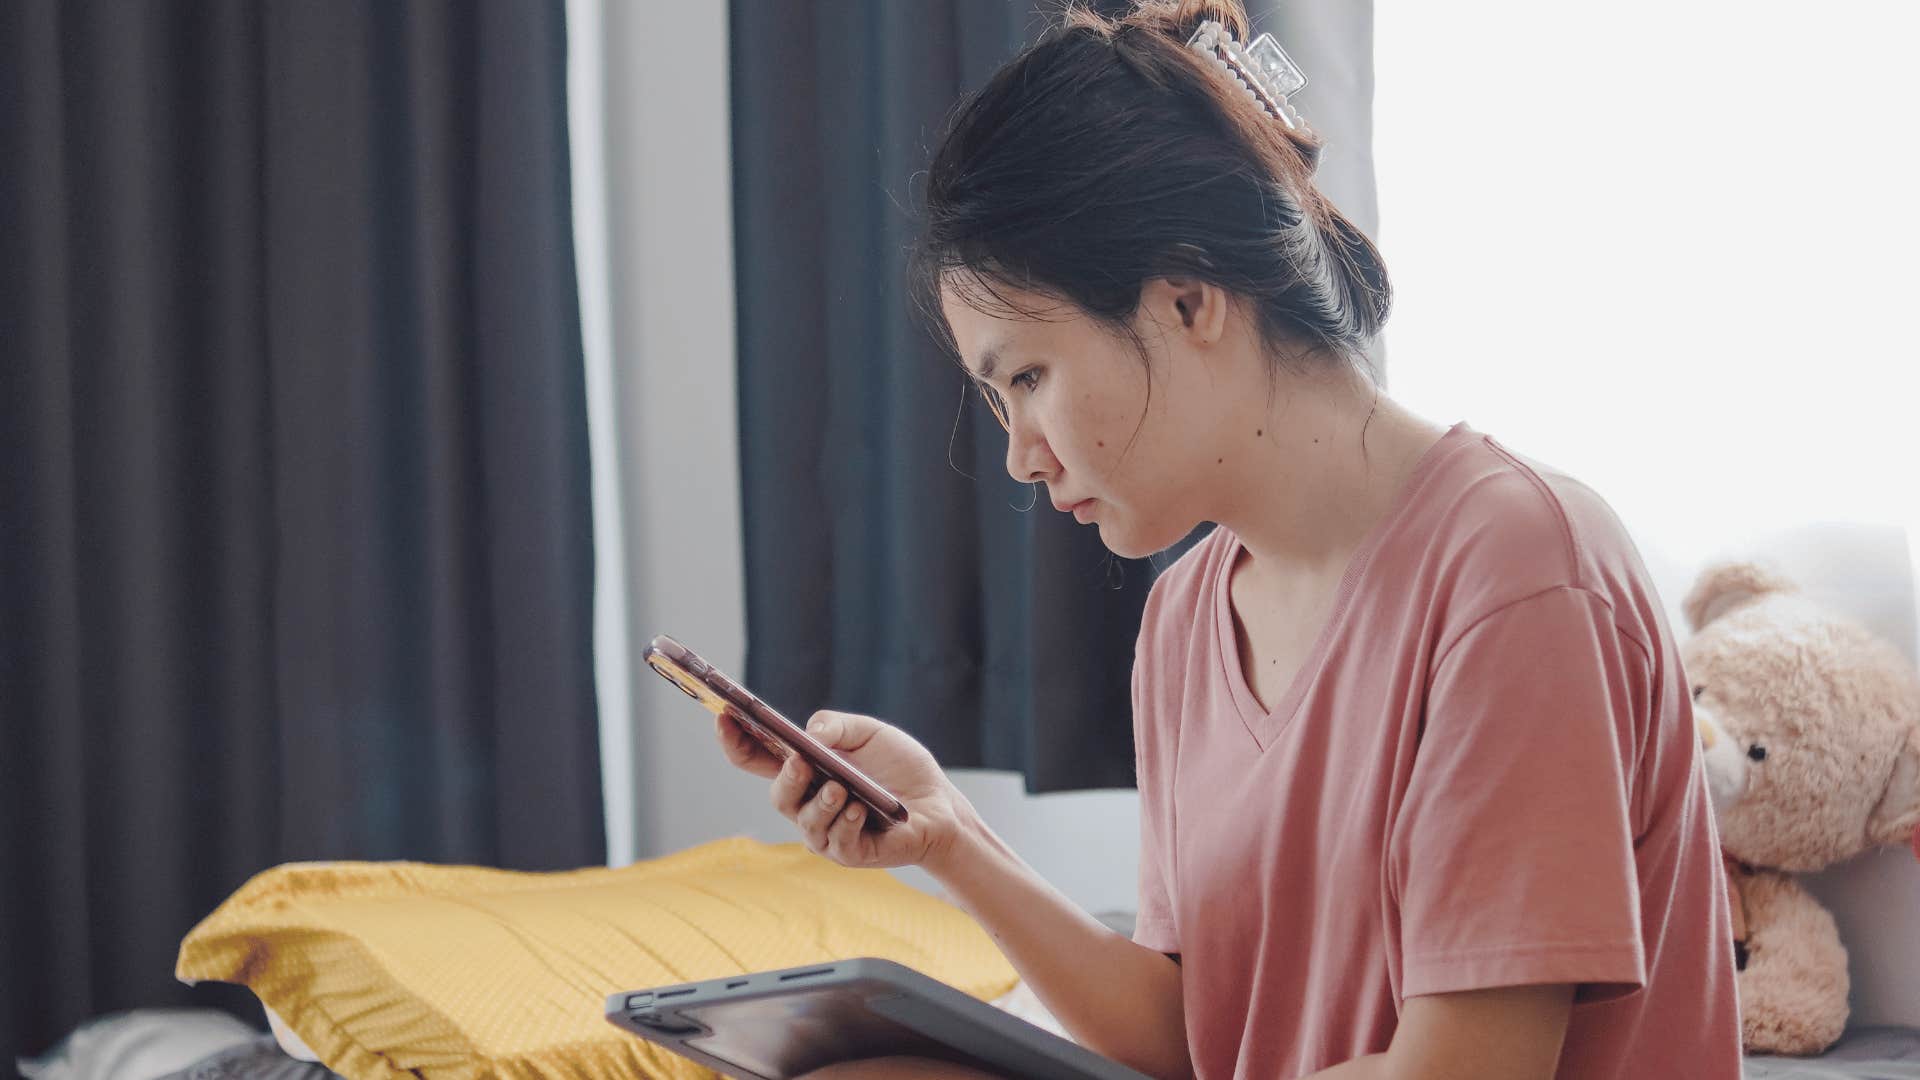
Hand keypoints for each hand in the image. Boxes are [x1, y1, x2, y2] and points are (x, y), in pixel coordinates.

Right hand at [714, 709, 972, 873]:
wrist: (939, 804)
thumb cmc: (899, 768)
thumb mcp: (870, 734)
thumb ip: (839, 727)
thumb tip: (809, 733)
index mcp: (804, 770)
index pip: (757, 758)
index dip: (736, 740)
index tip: (723, 717)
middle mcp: (807, 803)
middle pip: (779, 795)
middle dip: (787, 779)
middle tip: (801, 763)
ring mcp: (826, 831)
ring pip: (805, 822)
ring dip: (820, 803)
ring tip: (839, 788)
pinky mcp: (850, 852)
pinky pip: (837, 842)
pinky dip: (846, 823)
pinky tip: (859, 809)